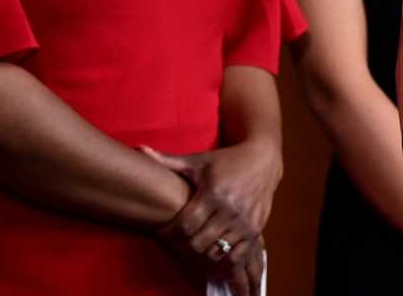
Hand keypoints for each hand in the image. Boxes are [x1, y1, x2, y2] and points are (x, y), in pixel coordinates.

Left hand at [144, 139, 279, 294]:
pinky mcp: (255, 229)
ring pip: (216, 251)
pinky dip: (223, 254)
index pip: (185, 225)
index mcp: (213, 192)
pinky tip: (217, 243)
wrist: (264, 159)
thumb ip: (167, 160)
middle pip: (198, 242)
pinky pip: (235, 254)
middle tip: (179, 238)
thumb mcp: (197, 161)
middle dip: (185, 242)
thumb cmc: (226, 160)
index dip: (170, 232)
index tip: (164, 231)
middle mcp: (230, 209)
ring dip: (204, 249)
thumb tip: (139, 149)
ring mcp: (244, 221)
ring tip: (197, 240)